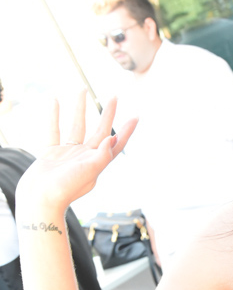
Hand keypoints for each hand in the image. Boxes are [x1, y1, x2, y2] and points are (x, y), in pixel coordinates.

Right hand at [16, 93, 136, 210]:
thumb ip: (102, 155)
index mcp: (97, 163)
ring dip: (80, 109)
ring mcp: (68, 154)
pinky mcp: (51, 153)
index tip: (136, 117)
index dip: (127, 131)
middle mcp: (85, 157)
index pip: (117, 144)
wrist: (40, 200)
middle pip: (99, 130)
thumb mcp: (89, 172)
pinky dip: (54, 116)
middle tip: (114, 97)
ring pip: (76, 126)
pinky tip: (55, 101)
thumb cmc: (66, 189)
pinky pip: (54, 130)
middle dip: (107, 114)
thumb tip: (113, 137)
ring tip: (82, 90)